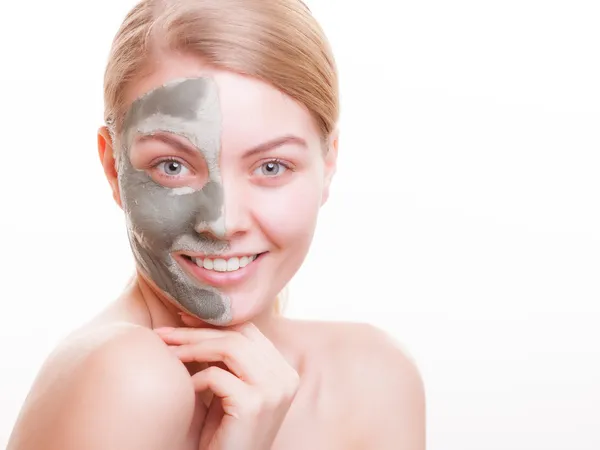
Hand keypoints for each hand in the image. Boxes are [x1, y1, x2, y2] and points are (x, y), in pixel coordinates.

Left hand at [155, 319, 299, 449]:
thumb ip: (230, 360)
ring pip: (229, 348)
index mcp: (283, 371)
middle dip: (197, 331)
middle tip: (165, 333)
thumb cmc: (226, 432)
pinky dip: (196, 379)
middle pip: (238, 336)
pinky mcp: (254, 404)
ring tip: (168, 353)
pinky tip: (186, 388)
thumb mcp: (232, 389)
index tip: (184, 320)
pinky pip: (217, 376)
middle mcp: (285, 377)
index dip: (215, 322)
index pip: (249, 331)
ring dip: (192, 347)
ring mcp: (273, 390)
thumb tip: (197, 322)